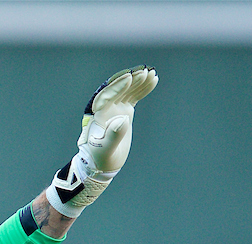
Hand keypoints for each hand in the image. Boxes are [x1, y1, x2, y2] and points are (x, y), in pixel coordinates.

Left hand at [47, 65, 157, 217]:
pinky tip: (154, 80)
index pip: (106, 96)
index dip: (118, 87)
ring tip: (152, 74)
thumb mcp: (105, 149)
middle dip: (131, 80)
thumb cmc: (100, 158)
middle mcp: (106, 108)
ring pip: (128, 91)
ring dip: (139, 82)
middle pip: (118, 90)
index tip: (129, 78)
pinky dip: (143, 89)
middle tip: (144, 72)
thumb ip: (112, 135)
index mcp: (98, 115)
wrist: (102, 163)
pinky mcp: (125, 111)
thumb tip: (122, 120)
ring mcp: (116, 108)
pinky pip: (134, 96)